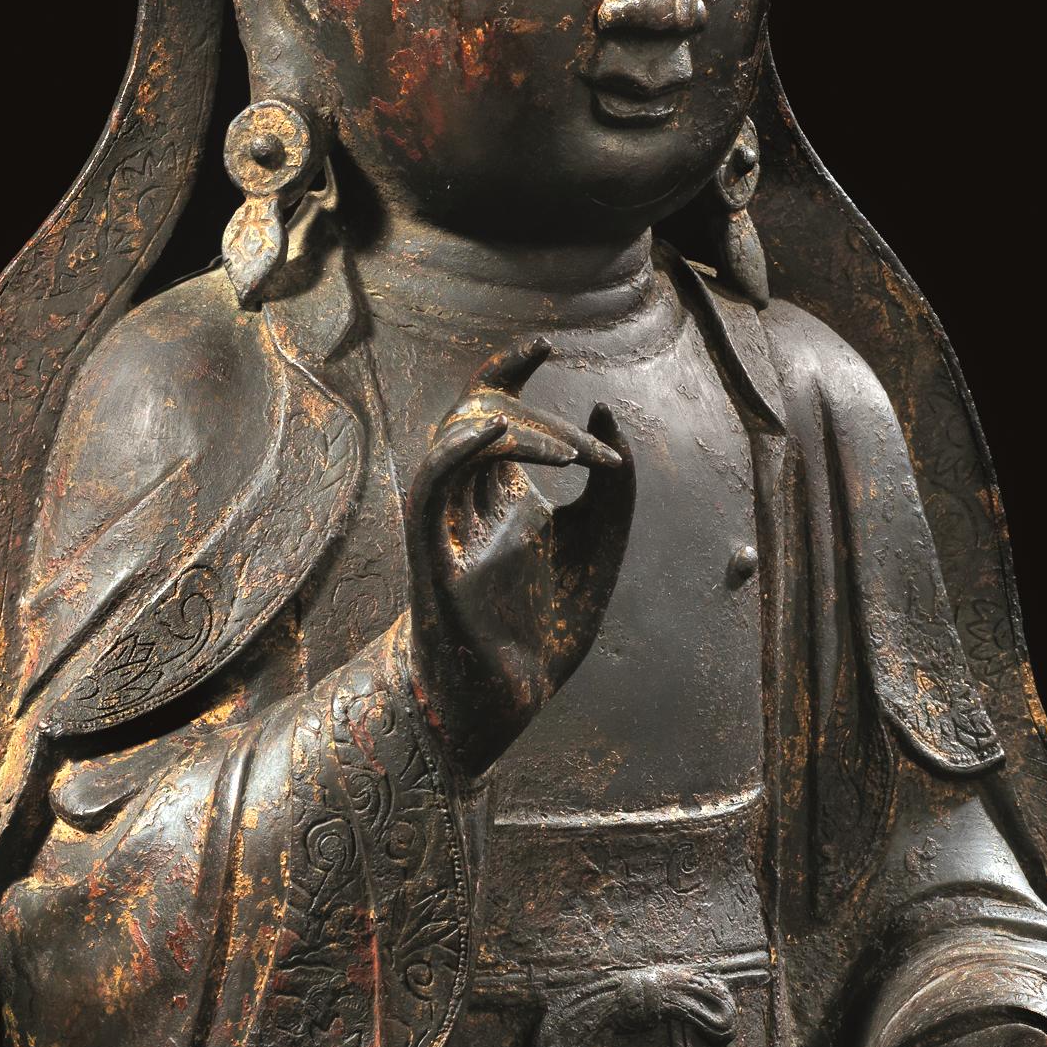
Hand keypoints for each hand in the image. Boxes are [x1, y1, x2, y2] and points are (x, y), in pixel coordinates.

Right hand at [405, 340, 634, 776]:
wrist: (509, 704)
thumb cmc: (544, 632)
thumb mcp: (601, 547)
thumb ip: (615, 486)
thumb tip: (606, 413)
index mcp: (503, 496)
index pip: (492, 411)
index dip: (508, 368)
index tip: (545, 342)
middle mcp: (470, 502)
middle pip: (480, 420)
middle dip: (539, 418)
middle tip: (593, 457)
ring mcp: (449, 528)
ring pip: (455, 445)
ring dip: (512, 433)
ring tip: (569, 455)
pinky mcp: (434, 561)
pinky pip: (431, 493)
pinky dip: (455, 453)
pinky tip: (490, 433)